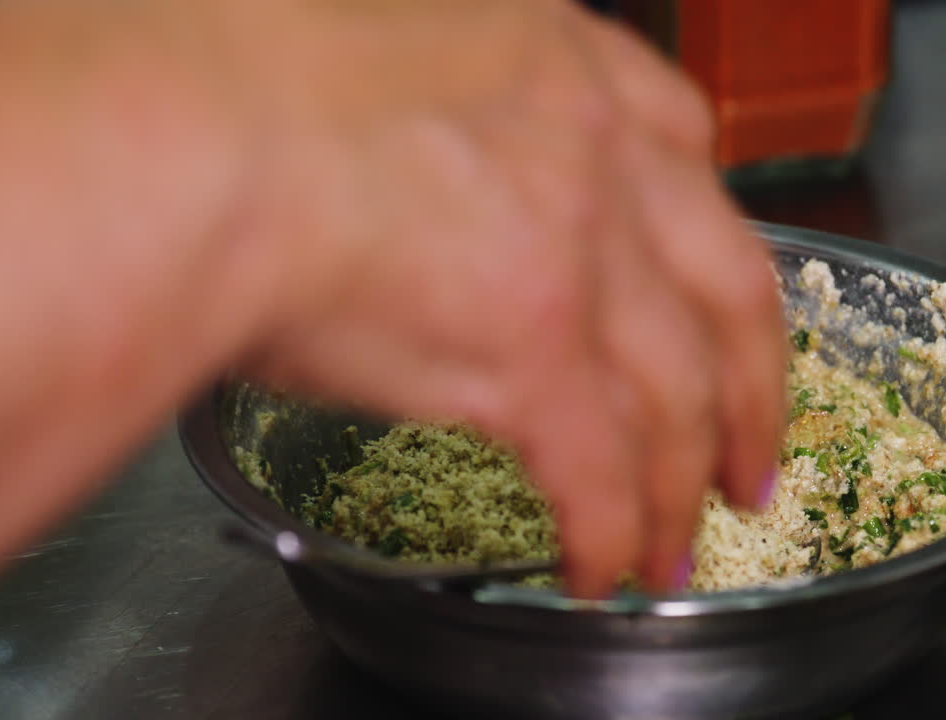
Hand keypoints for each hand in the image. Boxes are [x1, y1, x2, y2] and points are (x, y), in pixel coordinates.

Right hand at [197, 0, 788, 595]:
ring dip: (683, 485)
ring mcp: (578, 252)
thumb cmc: (237, 91)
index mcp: (560, 65)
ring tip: (676, 544)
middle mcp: (595, 155)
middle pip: (729, 288)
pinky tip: (600, 566)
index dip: (707, 242)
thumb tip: (431, 199)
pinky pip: (598, 469)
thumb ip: (455, 128)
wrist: (192, 139)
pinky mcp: (532, 351)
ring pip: (678, 395)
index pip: (687, 148)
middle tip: (751, 457)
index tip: (717, 300)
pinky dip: (608, 530)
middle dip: (753, 389)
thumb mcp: (385, 64)